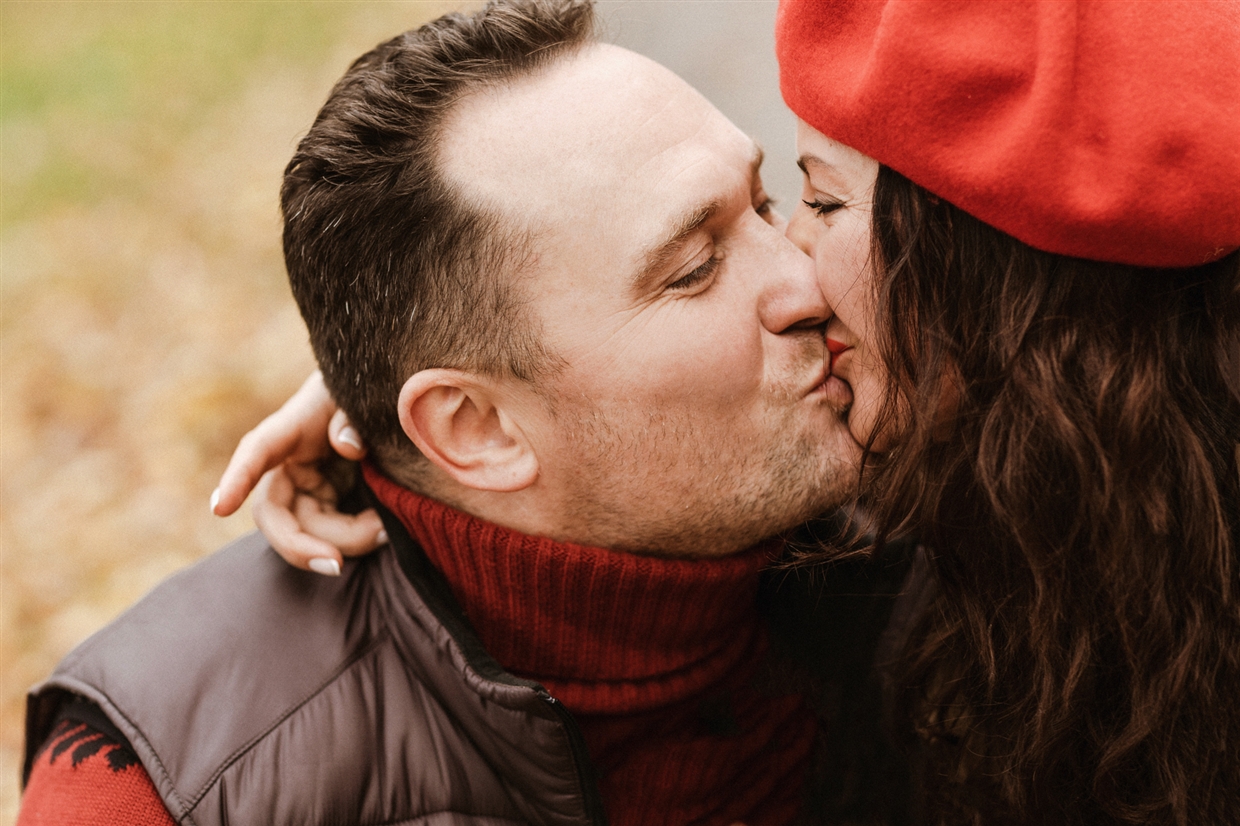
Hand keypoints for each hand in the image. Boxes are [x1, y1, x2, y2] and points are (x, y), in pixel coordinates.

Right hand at [212, 371, 385, 573]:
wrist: (379, 403)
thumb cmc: (363, 392)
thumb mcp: (359, 394)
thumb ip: (350, 414)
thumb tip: (348, 446)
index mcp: (291, 428)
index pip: (257, 450)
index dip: (237, 478)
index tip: (221, 508)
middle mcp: (289, 464)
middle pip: (274, 514)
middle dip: (299, 545)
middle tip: (337, 565)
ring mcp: (306, 489)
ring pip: (308, 531)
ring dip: (346, 541)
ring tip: (386, 530)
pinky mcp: (325, 505)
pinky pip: (331, 534)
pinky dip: (356, 538)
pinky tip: (383, 531)